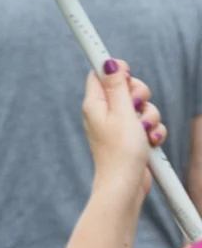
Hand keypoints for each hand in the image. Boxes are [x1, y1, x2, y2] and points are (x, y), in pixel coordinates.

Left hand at [82, 59, 165, 200]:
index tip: (127, 72)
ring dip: (149, 117)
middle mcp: (104, 112)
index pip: (100, 74)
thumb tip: (107, 62)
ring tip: (143, 132)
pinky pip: (147, 124)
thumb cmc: (120, 151)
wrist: (125, 185)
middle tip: (136, 107)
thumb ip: (117, 86)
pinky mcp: (131, 137)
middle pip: (126, 87)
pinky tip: (150, 142)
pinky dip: (152, 131)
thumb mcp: (121, 112)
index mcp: (95, 103)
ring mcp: (118, 125)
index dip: (116, 69)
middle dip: (140, 95)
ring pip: (141, 106)